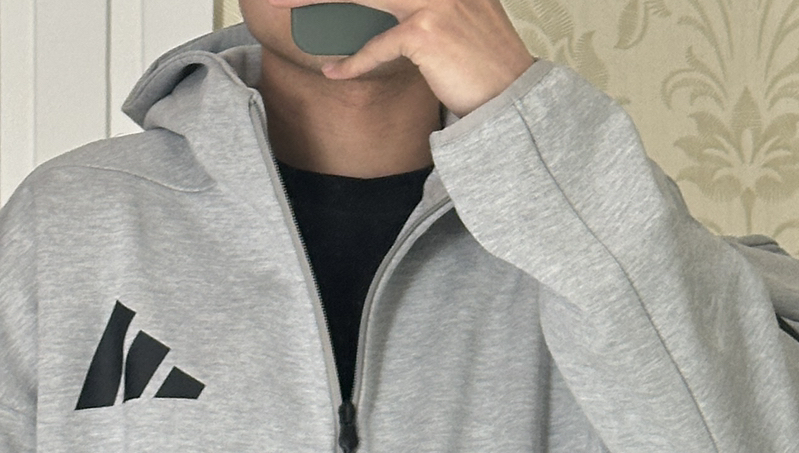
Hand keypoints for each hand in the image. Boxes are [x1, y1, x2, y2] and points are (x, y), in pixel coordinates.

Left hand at [269, 0, 535, 116]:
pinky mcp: (427, 31)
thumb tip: (382, 12)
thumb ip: (427, 6)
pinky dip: (353, 64)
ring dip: (319, 2)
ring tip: (286, 6)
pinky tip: (332, 73)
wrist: (512, 96)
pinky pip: (377, 45)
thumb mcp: (460, 17)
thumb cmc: (484, 65)